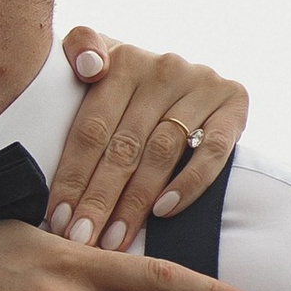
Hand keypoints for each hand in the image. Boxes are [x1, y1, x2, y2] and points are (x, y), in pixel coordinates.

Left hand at [50, 30, 249, 251]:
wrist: (182, 74)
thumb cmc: (123, 81)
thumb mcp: (95, 57)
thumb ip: (78, 49)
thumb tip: (88, 66)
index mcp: (122, 61)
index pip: (92, 129)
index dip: (73, 176)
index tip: (56, 219)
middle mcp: (163, 69)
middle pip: (124, 147)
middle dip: (99, 200)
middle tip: (81, 241)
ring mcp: (201, 84)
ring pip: (162, 153)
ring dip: (136, 203)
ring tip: (114, 240)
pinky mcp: (234, 102)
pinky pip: (213, 151)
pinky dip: (190, 183)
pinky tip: (164, 212)